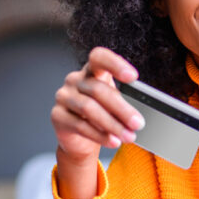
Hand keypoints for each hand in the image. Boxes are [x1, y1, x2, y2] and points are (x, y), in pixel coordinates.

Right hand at [50, 47, 144, 198]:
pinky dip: (100, 135)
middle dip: (122, 108)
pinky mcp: (57, 116)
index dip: (115, 64)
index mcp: (91, 71)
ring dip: (112, 125)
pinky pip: (80, 125)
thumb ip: (124, 101)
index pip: (99, 57)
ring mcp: (64, 97)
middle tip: (138, 123)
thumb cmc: (102, 116)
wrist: (81, 140)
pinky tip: (113, 141)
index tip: (133, 77)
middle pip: (98, 89)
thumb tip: (140, 114)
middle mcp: (74, 80)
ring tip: (129, 136)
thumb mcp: (114, 105)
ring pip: (89, 108)